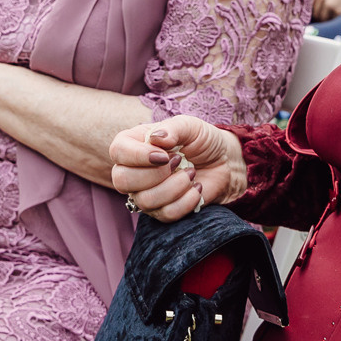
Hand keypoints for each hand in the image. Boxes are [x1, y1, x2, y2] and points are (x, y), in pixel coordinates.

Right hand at [109, 117, 246, 222]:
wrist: (222, 162)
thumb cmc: (201, 140)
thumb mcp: (190, 126)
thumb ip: (173, 128)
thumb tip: (156, 137)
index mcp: (133, 143)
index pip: (118, 151)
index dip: (138, 156)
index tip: (165, 154)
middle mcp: (132, 170)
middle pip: (122, 181)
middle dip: (156, 174)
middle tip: (178, 161)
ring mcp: (144, 193)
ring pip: (145, 201)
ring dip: (175, 187)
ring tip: (190, 173)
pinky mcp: (161, 211)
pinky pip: (165, 214)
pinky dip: (187, 201)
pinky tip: (196, 188)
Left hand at [311, 0, 340, 21]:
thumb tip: (316, 10)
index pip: (310, 5)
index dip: (314, 11)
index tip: (318, 15)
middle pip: (315, 14)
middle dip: (321, 17)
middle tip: (330, 16)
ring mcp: (329, 3)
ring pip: (323, 19)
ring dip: (329, 19)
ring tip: (338, 13)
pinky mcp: (337, 10)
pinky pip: (333, 20)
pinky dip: (338, 18)